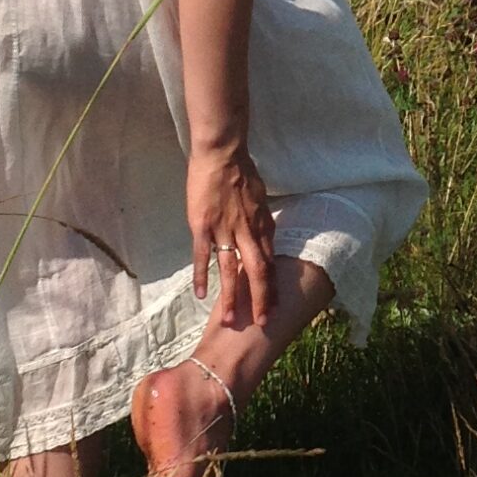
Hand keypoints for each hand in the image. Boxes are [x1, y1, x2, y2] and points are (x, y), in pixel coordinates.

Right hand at [187, 146, 277, 328]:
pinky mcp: (203, 226)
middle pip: (259, 272)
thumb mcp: (260, 198)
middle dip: (261, 300)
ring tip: (228, 319)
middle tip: (261, 323)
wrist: (222, 154)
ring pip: (231, 270)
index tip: (275, 306)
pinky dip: (202, 276)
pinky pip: (203, 256)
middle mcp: (248, 232)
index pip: (271, 262)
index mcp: (263, 225)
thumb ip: (261, 220)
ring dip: (231, 297)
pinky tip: (201, 294)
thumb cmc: (241, 172)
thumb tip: (264, 234)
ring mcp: (225, 230)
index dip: (273, 286)